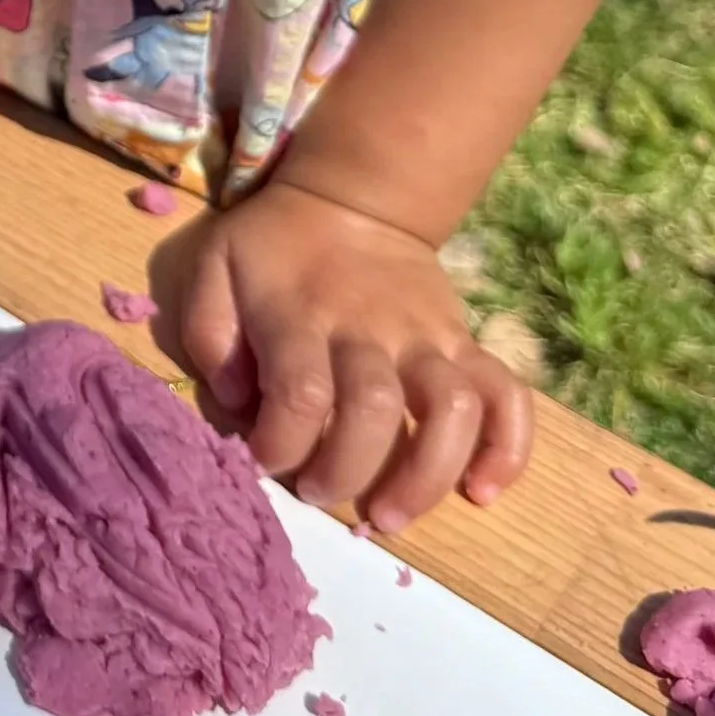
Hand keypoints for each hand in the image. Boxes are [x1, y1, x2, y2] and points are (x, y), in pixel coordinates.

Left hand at [145, 180, 531, 530]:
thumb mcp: (213, 266)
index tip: (262, 463)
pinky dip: (507, 450)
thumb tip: (234, 399)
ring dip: (426, 476)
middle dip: (345, 471)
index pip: (299, 394)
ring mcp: (427, 338)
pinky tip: (482, 491)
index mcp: (301, 317)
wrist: (354, 201)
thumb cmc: (273, 247)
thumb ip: (207, 331)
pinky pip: (506, 396)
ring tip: (391, 514)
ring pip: (452, 410)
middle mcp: (370, 331)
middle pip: (373, 411)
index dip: (279, 445)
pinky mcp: (465, 344)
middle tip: (318, 494)